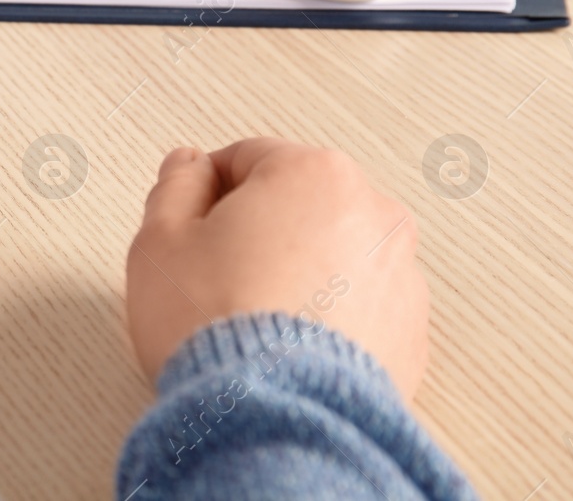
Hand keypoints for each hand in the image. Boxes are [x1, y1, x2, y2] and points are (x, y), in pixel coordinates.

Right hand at [126, 137, 428, 399]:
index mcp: (313, 172)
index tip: (190, 229)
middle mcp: (372, 213)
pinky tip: (288, 347)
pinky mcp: (412, 334)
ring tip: (254, 319)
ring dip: (298, 272)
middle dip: (258, 231)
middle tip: (216, 276)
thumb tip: (188, 167)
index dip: (205, 193)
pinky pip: (360, 308)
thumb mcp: (161, 240)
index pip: (246, 158)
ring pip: (332, 254)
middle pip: (296, 203)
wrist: (270, 414)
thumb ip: (175, 186)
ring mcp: (400, 275)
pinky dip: (329, 318)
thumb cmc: (217, 324)